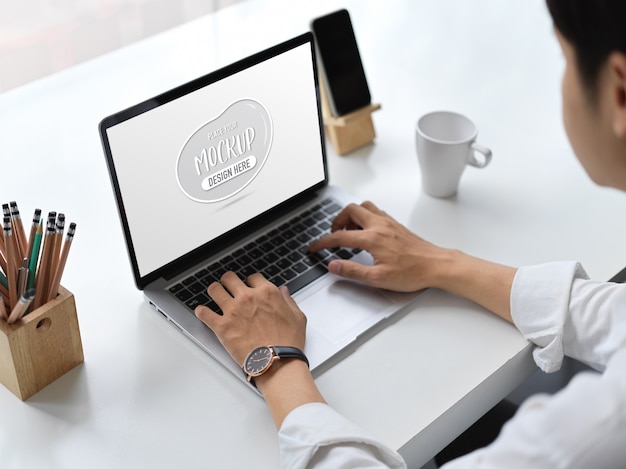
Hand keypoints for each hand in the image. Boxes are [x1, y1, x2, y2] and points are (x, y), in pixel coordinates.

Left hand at [195, 272, 323, 427]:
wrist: (277, 362)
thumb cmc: (288, 343)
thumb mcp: (297, 317)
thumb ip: (289, 301)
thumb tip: (283, 292)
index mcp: (267, 293)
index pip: (252, 277)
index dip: (250, 282)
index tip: (248, 287)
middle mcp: (248, 297)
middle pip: (230, 278)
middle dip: (228, 281)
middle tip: (227, 286)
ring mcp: (233, 311)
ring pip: (214, 289)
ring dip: (214, 291)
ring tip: (214, 294)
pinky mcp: (222, 326)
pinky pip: (204, 313)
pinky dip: (201, 311)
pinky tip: (202, 312)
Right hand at [310, 200, 516, 321]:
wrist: (437, 265)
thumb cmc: (412, 272)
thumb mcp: (378, 278)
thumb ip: (352, 271)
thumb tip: (333, 266)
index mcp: (372, 238)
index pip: (340, 236)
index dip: (322, 242)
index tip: (313, 247)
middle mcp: (379, 225)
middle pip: (350, 210)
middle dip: (336, 221)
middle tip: (333, 235)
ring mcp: (388, 222)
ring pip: (364, 207)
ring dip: (351, 215)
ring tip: (348, 231)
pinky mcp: (396, 225)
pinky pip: (375, 211)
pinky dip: (364, 216)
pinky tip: (366, 231)